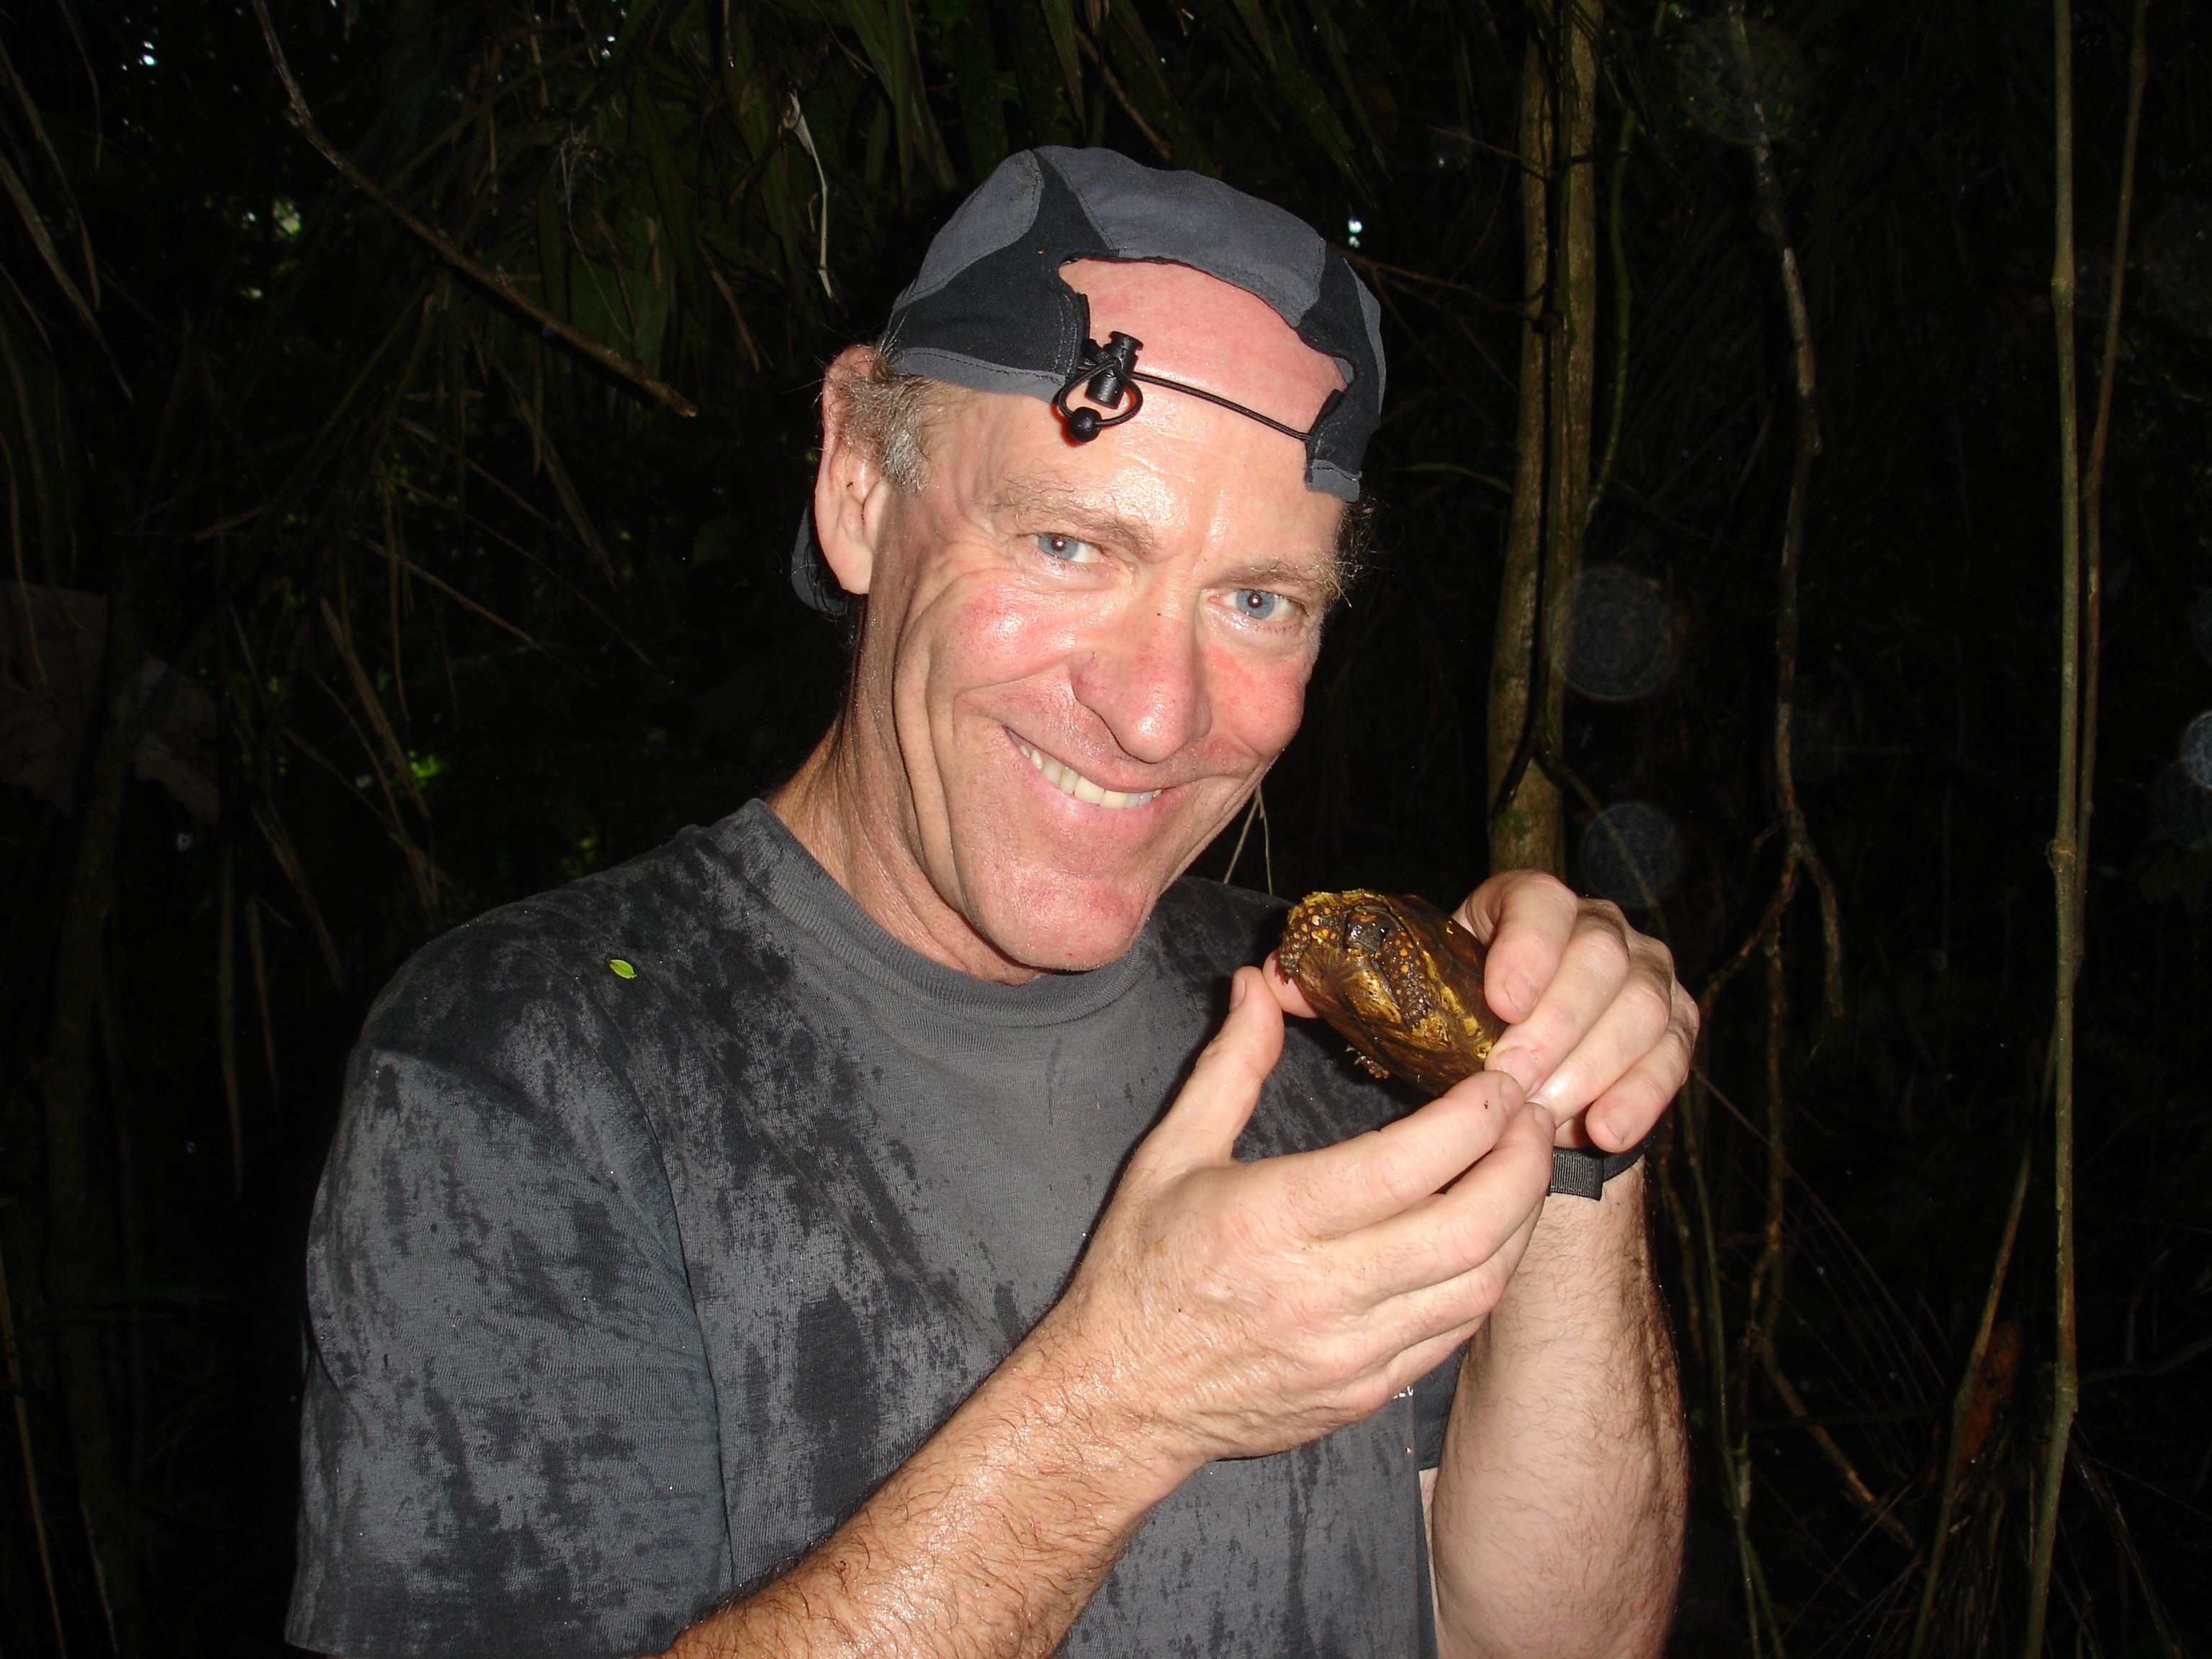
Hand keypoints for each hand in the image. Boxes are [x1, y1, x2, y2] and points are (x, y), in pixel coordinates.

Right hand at [1036, 967, 1555, 1478]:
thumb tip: (1258, 984)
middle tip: (1532, 1115)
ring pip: (1480, 1285)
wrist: (1121, 1399)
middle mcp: (1323, 1292)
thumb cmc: (1141, 1269)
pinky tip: (1485, 1235)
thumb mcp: (1171, 1154)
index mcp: (1274, 1219)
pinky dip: (1485, 1276)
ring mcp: (1352, 1353)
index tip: (1499, 1077)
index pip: (1409, 1163)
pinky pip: (1455, 1332)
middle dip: (1522, 1163)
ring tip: (1520, 1167)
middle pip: (1471, 1228)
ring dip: (1518, 1220)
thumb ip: (1231, 1066)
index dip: (1476, 1114)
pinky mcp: (1367, 1393)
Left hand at [1264, 874, 1693, 1156]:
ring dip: (1595, 1063)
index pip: (1539, 898)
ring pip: (1643, 1007)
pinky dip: (1644, 1093)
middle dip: (1559, 1022)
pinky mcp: (1670, 1032)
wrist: (1514, 1072)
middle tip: (1515, 1080)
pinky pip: (1674, 1056)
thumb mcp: (1388, 1004)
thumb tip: (1264, 978)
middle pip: (1600, 957)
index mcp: (1521, 906)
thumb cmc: (1442, 1029)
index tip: (1500, 999)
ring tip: (1549, 1115)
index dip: (1527, 944)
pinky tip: (1603, 1130)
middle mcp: (1592, 929)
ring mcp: (1642, 978)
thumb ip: (1331, 988)